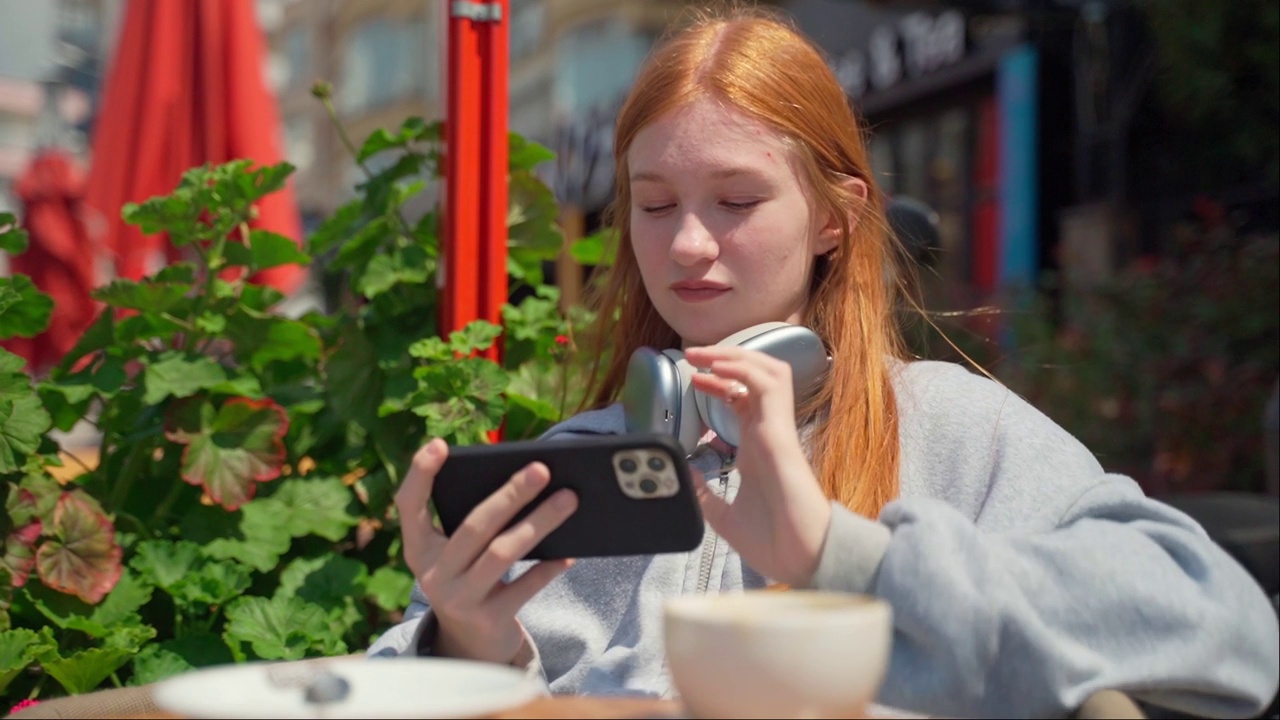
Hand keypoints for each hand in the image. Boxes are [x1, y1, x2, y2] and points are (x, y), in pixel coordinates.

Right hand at [394, 438, 577, 664]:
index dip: (420, 475)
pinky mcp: (488, 620)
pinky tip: (570, 552)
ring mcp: (459, 599)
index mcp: (419, 548)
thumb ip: (475, 521)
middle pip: (474, 527)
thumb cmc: (470, 577)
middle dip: (510, 495)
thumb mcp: (458, 553)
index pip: (410, 506)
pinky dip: (549, 568)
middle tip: (542, 469)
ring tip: (568, 499)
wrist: (470, 643)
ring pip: (502, 553)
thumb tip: (527, 480)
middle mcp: (433, 573)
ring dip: (539, 523)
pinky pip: (524, 587)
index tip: (438, 443)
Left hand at [684, 345, 831, 585]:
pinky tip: (719, 366)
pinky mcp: (782, 432)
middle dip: (725, 357)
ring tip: (704, 353)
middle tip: (693, 353)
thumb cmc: (773, 542)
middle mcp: (768, 432)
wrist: (801, 559)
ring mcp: (776, 429)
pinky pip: (769, 385)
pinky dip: (744, 369)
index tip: (694, 377)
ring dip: (735, 355)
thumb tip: (683, 475)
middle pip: (755, 375)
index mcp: (756, 448)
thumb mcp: (723, 517)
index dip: (719, 381)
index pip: (742, 398)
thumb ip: (704, 494)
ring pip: (767, 370)